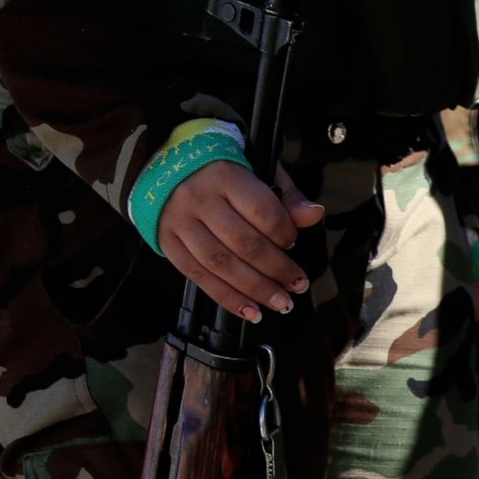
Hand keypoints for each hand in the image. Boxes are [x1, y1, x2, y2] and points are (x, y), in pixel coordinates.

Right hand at [156, 161, 321, 320]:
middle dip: (277, 269)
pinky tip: (251, 312)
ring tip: (282, 303)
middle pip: (244, 243)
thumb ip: (287, 195)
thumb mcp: (257, 170)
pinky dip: (227, 298)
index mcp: (226, 176)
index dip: (285, 234)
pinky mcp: (167, 242)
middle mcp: (199, 199)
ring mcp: (180, 222)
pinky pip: (198, 276)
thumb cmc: (221, 171)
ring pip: (222, 264)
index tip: (293, 243)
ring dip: (256, 290)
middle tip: (298, 285)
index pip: (263, 212)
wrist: (164, 166)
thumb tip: (314, 214)